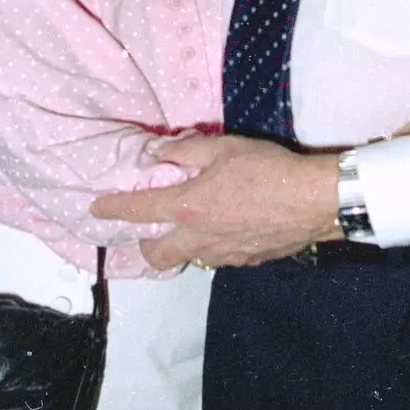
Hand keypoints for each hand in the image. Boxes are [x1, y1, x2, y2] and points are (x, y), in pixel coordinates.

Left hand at [91, 135, 339, 268]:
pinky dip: (212, 246)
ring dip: (181, 245)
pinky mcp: (246, 261)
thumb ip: (185, 151)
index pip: (137, 211)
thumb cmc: (267, 168)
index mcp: (187, 207)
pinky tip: (228, 228)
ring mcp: (222, 255)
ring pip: (188, 259)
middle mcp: (198, 237)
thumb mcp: (223, 148)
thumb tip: (157, 154)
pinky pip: (218, 258)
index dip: (112, 209)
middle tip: (151, 228)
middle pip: (155, 256)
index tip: (96, 209)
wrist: (313, 200)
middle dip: (145, 245)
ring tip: (194, 224)